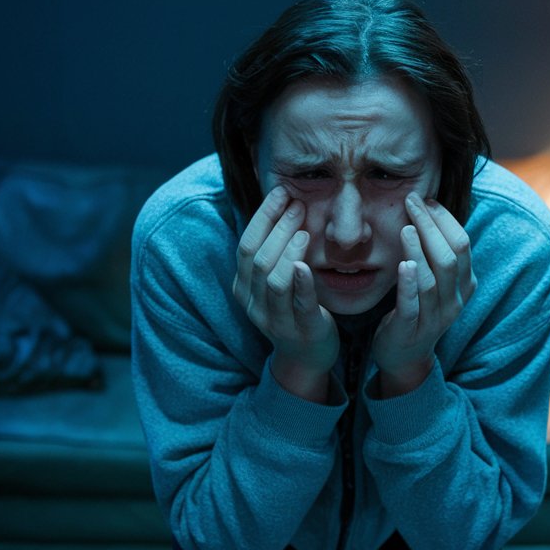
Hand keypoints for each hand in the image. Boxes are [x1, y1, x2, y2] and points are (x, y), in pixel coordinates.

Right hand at [233, 186, 338, 399]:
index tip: (281, 192)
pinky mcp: (302, 330)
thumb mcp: (275, 280)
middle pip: (258, 259)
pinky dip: (300, 282)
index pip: (246, 245)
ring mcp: (275, 320)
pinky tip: (305, 264)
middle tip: (297, 205)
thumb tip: (282, 204)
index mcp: (244, 287)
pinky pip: (298, 303)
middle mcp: (253, 304)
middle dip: (277, 228)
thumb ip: (273, 251)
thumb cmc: (293, 309)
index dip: (262, 217)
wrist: (306, 357)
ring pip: (273, 280)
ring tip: (304, 229)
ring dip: (287, 250)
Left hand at [372, 192, 476, 395]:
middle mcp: (455, 301)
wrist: (404, 355)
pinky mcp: (411, 330)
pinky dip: (409, 284)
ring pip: (433, 280)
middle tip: (411, 202)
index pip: (461, 245)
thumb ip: (435, 252)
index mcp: (464, 285)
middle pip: (450, 258)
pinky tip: (403, 265)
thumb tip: (427, 208)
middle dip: (431, 226)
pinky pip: (413, 305)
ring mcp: (435, 318)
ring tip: (406, 227)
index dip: (444, 219)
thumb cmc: (417, 308)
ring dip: (420, 250)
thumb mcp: (434, 280)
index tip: (425, 199)